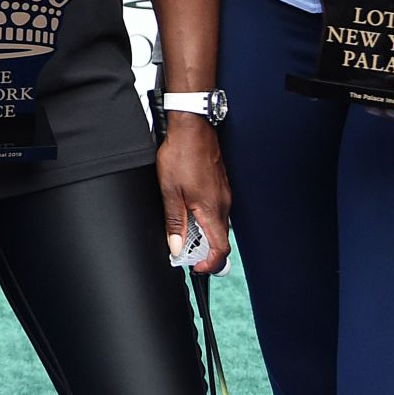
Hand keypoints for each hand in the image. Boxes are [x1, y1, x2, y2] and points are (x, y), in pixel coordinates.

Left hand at [156, 114, 230, 274]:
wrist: (193, 127)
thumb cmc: (182, 154)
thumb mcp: (170, 190)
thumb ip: (174, 221)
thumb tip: (175, 246)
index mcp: (212, 210)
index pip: (220, 249)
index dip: (209, 264)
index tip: (194, 266)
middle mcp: (223, 204)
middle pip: (219, 239)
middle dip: (202, 250)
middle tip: (182, 250)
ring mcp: (224, 194)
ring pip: (217, 224)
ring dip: (202, 234)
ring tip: (181, 231)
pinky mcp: (220, 186)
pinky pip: (216, 210)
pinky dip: (204, 219)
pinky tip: (188, 211)